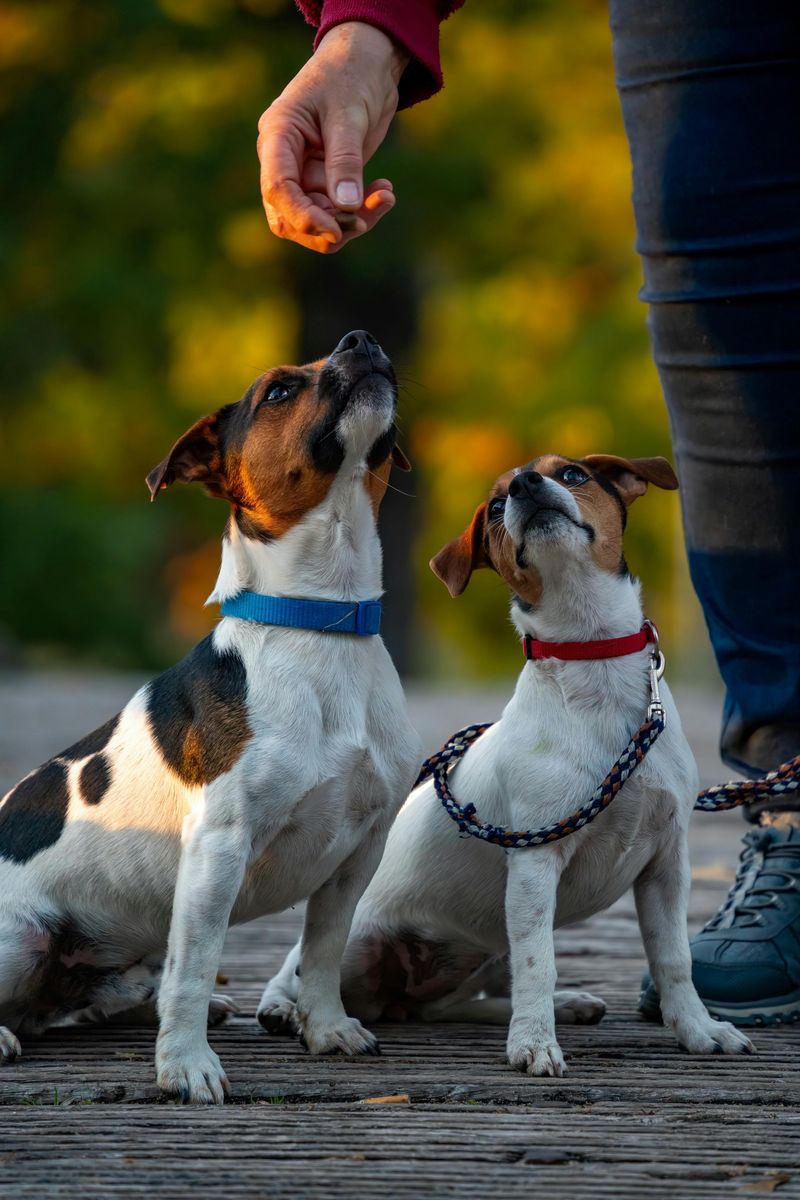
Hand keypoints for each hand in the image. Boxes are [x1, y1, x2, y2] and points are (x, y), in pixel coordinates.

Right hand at [257, 22, 407, 252]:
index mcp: (278, 136)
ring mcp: (304, 173)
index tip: (336, 230)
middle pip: (290, 217)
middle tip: (365, 219)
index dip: (303, 216)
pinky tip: (386, 193)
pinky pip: (338, 212)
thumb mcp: (348, 114)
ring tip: (385, 198)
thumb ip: (345, 161)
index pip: (277, 189)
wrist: (368, 62)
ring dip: (349, 223)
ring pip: (315, 221)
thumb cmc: (351, 75)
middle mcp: (284, 160)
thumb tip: (346, 207)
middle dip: (327, 227)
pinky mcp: (326, 181)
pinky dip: (363, 211)